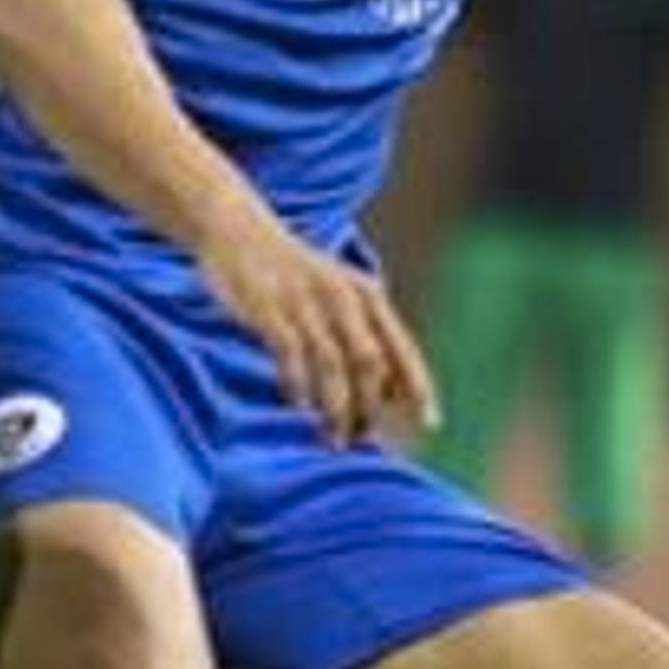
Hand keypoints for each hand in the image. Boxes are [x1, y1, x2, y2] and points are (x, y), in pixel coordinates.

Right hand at [201, 203, 435, 445]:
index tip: (430, 424)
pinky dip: (298, 386)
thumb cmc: (295, 274)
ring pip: (332, 366)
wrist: (238, 229)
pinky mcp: (270, 309)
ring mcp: (305, 302)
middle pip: (369, 364)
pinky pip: (291, 356)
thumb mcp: (340, 292)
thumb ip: (366, 335)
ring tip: (333, 439)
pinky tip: (298, 406)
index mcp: (367, 293)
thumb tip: (389, 396)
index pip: (401, 348)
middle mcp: (342, 296)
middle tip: (360, 440)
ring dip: (336, 408)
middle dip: (369, 408)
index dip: (419, 388)